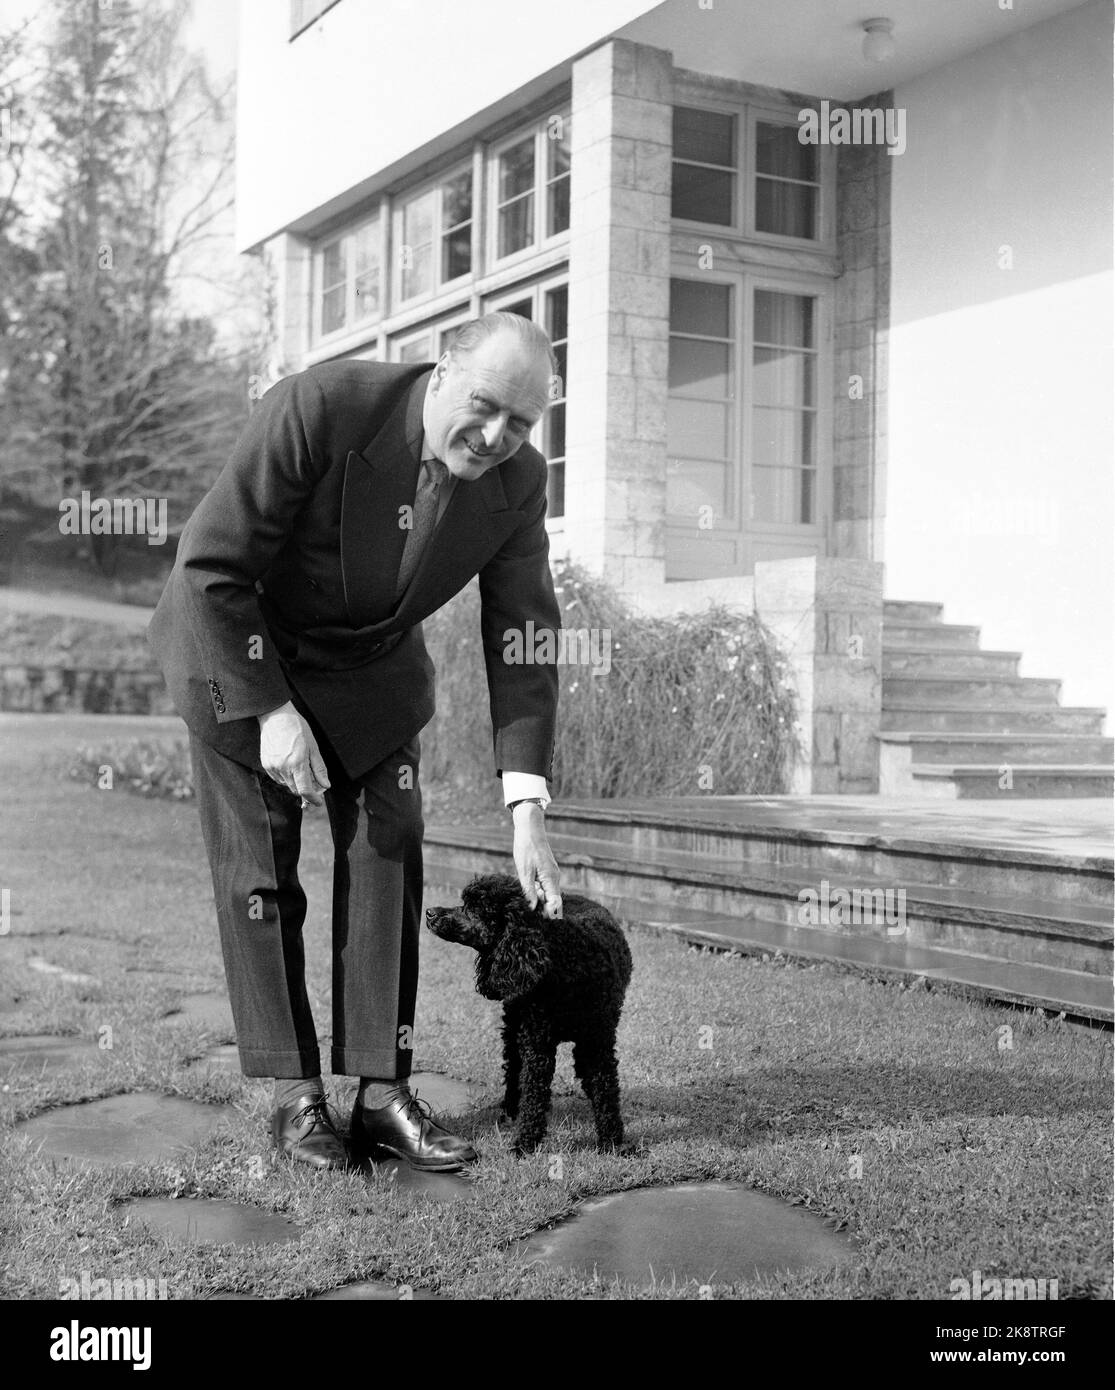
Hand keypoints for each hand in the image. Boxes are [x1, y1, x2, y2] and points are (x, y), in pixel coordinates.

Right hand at [258, 701, 330, 806]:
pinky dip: (286, 776)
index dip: (313, 799)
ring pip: (286, 784)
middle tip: (313, 781)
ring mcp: (272, 766)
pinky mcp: (266, 764)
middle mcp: (283, 767)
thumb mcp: (313, 747)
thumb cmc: (298, 728)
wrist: (276, 716)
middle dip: (305, 789)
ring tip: (300, 766)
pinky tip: (289, 763)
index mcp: (297, 763)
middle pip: (295, 789)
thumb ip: (319, 769)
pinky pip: (277, 778)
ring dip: (295, 782)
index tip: (318, 802)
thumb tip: (325, 785)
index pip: (305, 790)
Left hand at [511, 803, 561, 918]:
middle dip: (542, 908)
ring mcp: (551, 874)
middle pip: (553, 901)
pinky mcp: (546, 871)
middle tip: (528, 908)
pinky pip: (545, 886)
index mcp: (551, 879)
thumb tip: (532, 908)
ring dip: (539, 899)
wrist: (530, 828)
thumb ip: (529, 891)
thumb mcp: (524, 871)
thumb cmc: (526, 848)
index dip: (548, 913)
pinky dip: (537, 891)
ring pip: (548, 894)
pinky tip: (527, 888)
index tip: (536, 918)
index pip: (556, 903)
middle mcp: (554, 878)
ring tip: (526, 895)